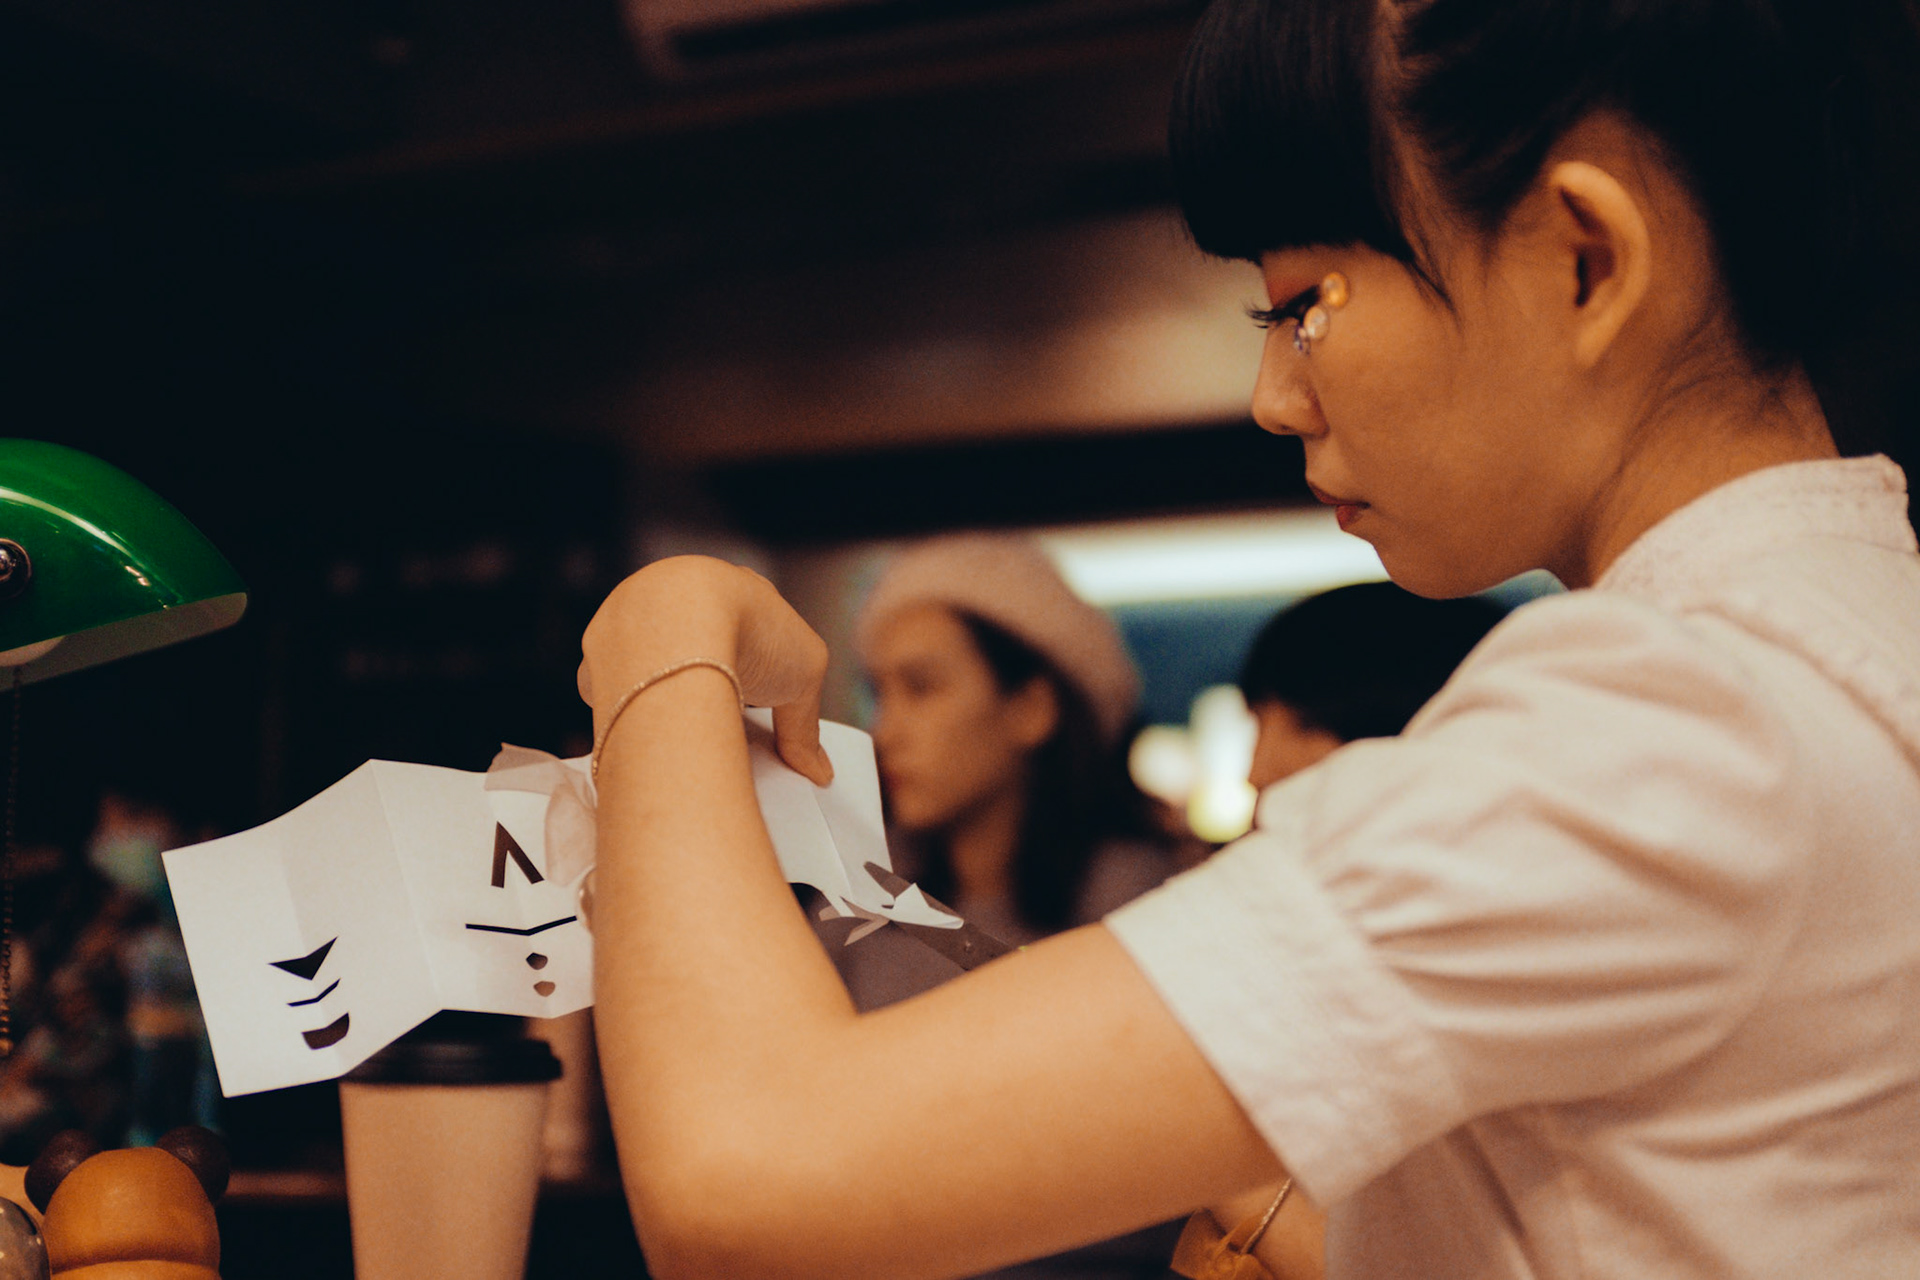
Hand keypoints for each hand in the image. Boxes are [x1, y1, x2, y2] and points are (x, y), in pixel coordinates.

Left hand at [578, 556, 833, 784]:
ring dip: (664, 692)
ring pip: (650, 663)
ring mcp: (634, 619)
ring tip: (686, 731)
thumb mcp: (805, 675)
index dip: (758, 670)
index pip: (747, 629)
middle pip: (693, 646)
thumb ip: (807, 726)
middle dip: (706, 681)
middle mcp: (678, 594)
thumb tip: (818, 771)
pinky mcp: (598, 651)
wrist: (678, 626)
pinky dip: (629, 708)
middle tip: (724, 721)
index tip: (762, 709)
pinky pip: (613, 687)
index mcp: (730, 588)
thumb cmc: (750, 634)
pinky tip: (647, 730)